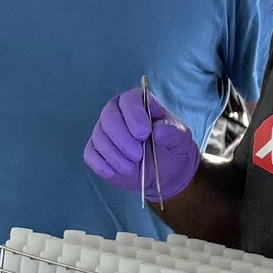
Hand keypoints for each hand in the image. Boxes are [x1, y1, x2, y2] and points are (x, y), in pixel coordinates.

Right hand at [82, 88, 199, 200]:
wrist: (166, 172)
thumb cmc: (173, 148)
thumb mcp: (181, 138)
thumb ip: (173, 131)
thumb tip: (158, 129)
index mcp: (139, 104)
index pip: (129, 100)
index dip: (133, 114)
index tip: (144, 133)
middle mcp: (118, 113)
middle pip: (109, 117)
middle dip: (122, 138)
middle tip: (138, 155)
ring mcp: (105, 132)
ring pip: (99, 137)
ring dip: (115, 155)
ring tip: (132, 167)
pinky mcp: (97, 151)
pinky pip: (91, 155)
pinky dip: (103, 165)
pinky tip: (118, 171)